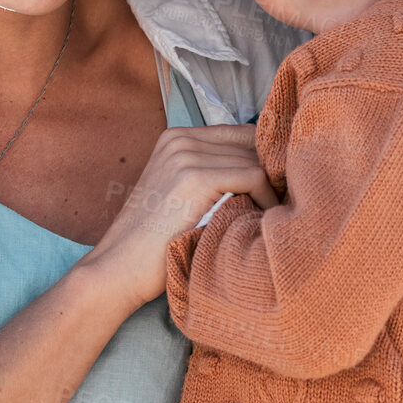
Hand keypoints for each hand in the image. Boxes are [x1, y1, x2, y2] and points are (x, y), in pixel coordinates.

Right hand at [85, 125, 276, 310]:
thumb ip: (213, 175)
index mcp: (176, 138)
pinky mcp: (195, 177)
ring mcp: (186, 155)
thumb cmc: (153, 243)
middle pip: (252, 144)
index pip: (242, 133)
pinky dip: (266, 199)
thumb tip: (268, 172)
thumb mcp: (180, 196)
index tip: (279, 188)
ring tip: (273, 216)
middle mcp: (180, 139)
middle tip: (284, 203)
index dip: (266, 160)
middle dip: (273, 172)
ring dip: (272, 188)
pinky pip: (254, 177)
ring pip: (256, 160)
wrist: (118, 269)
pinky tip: (263, 221)